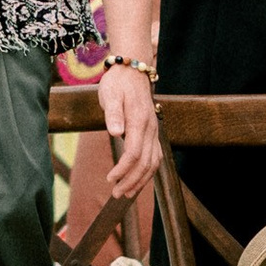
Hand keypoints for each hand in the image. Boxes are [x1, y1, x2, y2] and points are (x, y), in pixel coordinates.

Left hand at [97, 60, 159, 202]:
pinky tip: (137, 181)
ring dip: (140, 181)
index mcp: (139, 121)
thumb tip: (116, 133)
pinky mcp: (152, 133)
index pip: (134, 153)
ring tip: (126, 193)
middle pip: (145, 163)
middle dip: (131, 181)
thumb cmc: (118, 84)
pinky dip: (147, 173)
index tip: (110, 179)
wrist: (132, 71)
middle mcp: (150, 128)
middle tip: (116, 194)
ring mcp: (153, 131)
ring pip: (153, 163)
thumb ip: (113, 114)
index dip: (123, 169)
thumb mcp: (111, 94)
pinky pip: (155, 157)